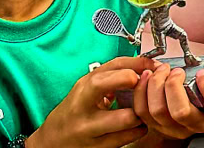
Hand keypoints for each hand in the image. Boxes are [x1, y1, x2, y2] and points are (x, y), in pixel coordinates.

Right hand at [26, 56, 153, 147]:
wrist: (53, 141)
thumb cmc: (74, 111)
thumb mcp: (87, 88)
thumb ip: (113, 75)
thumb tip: (146, 66)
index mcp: (83, 88)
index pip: (111, 67)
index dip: (136, 64)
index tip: (151, 66)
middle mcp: (83, 107)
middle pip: (110, 89)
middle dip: (134, 85)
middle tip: (146, 89)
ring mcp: (89, 129)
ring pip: (127, 118)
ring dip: (142, 113)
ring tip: (142, 110)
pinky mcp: (98, 147)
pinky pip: (128, 137)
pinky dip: (139, 129)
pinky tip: (136, 125)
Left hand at [132, 40, 203, 140]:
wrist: (191, 92)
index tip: (202, 72)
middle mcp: (197, 122)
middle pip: (181, 112)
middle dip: (173, 86)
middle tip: (175, 70)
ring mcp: (175, 127)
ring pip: (158, 111)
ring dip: (155, 85)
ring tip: (160, 70)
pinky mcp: (155, 125)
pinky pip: (142, 111)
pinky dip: (142, 90)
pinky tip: (148, 76)